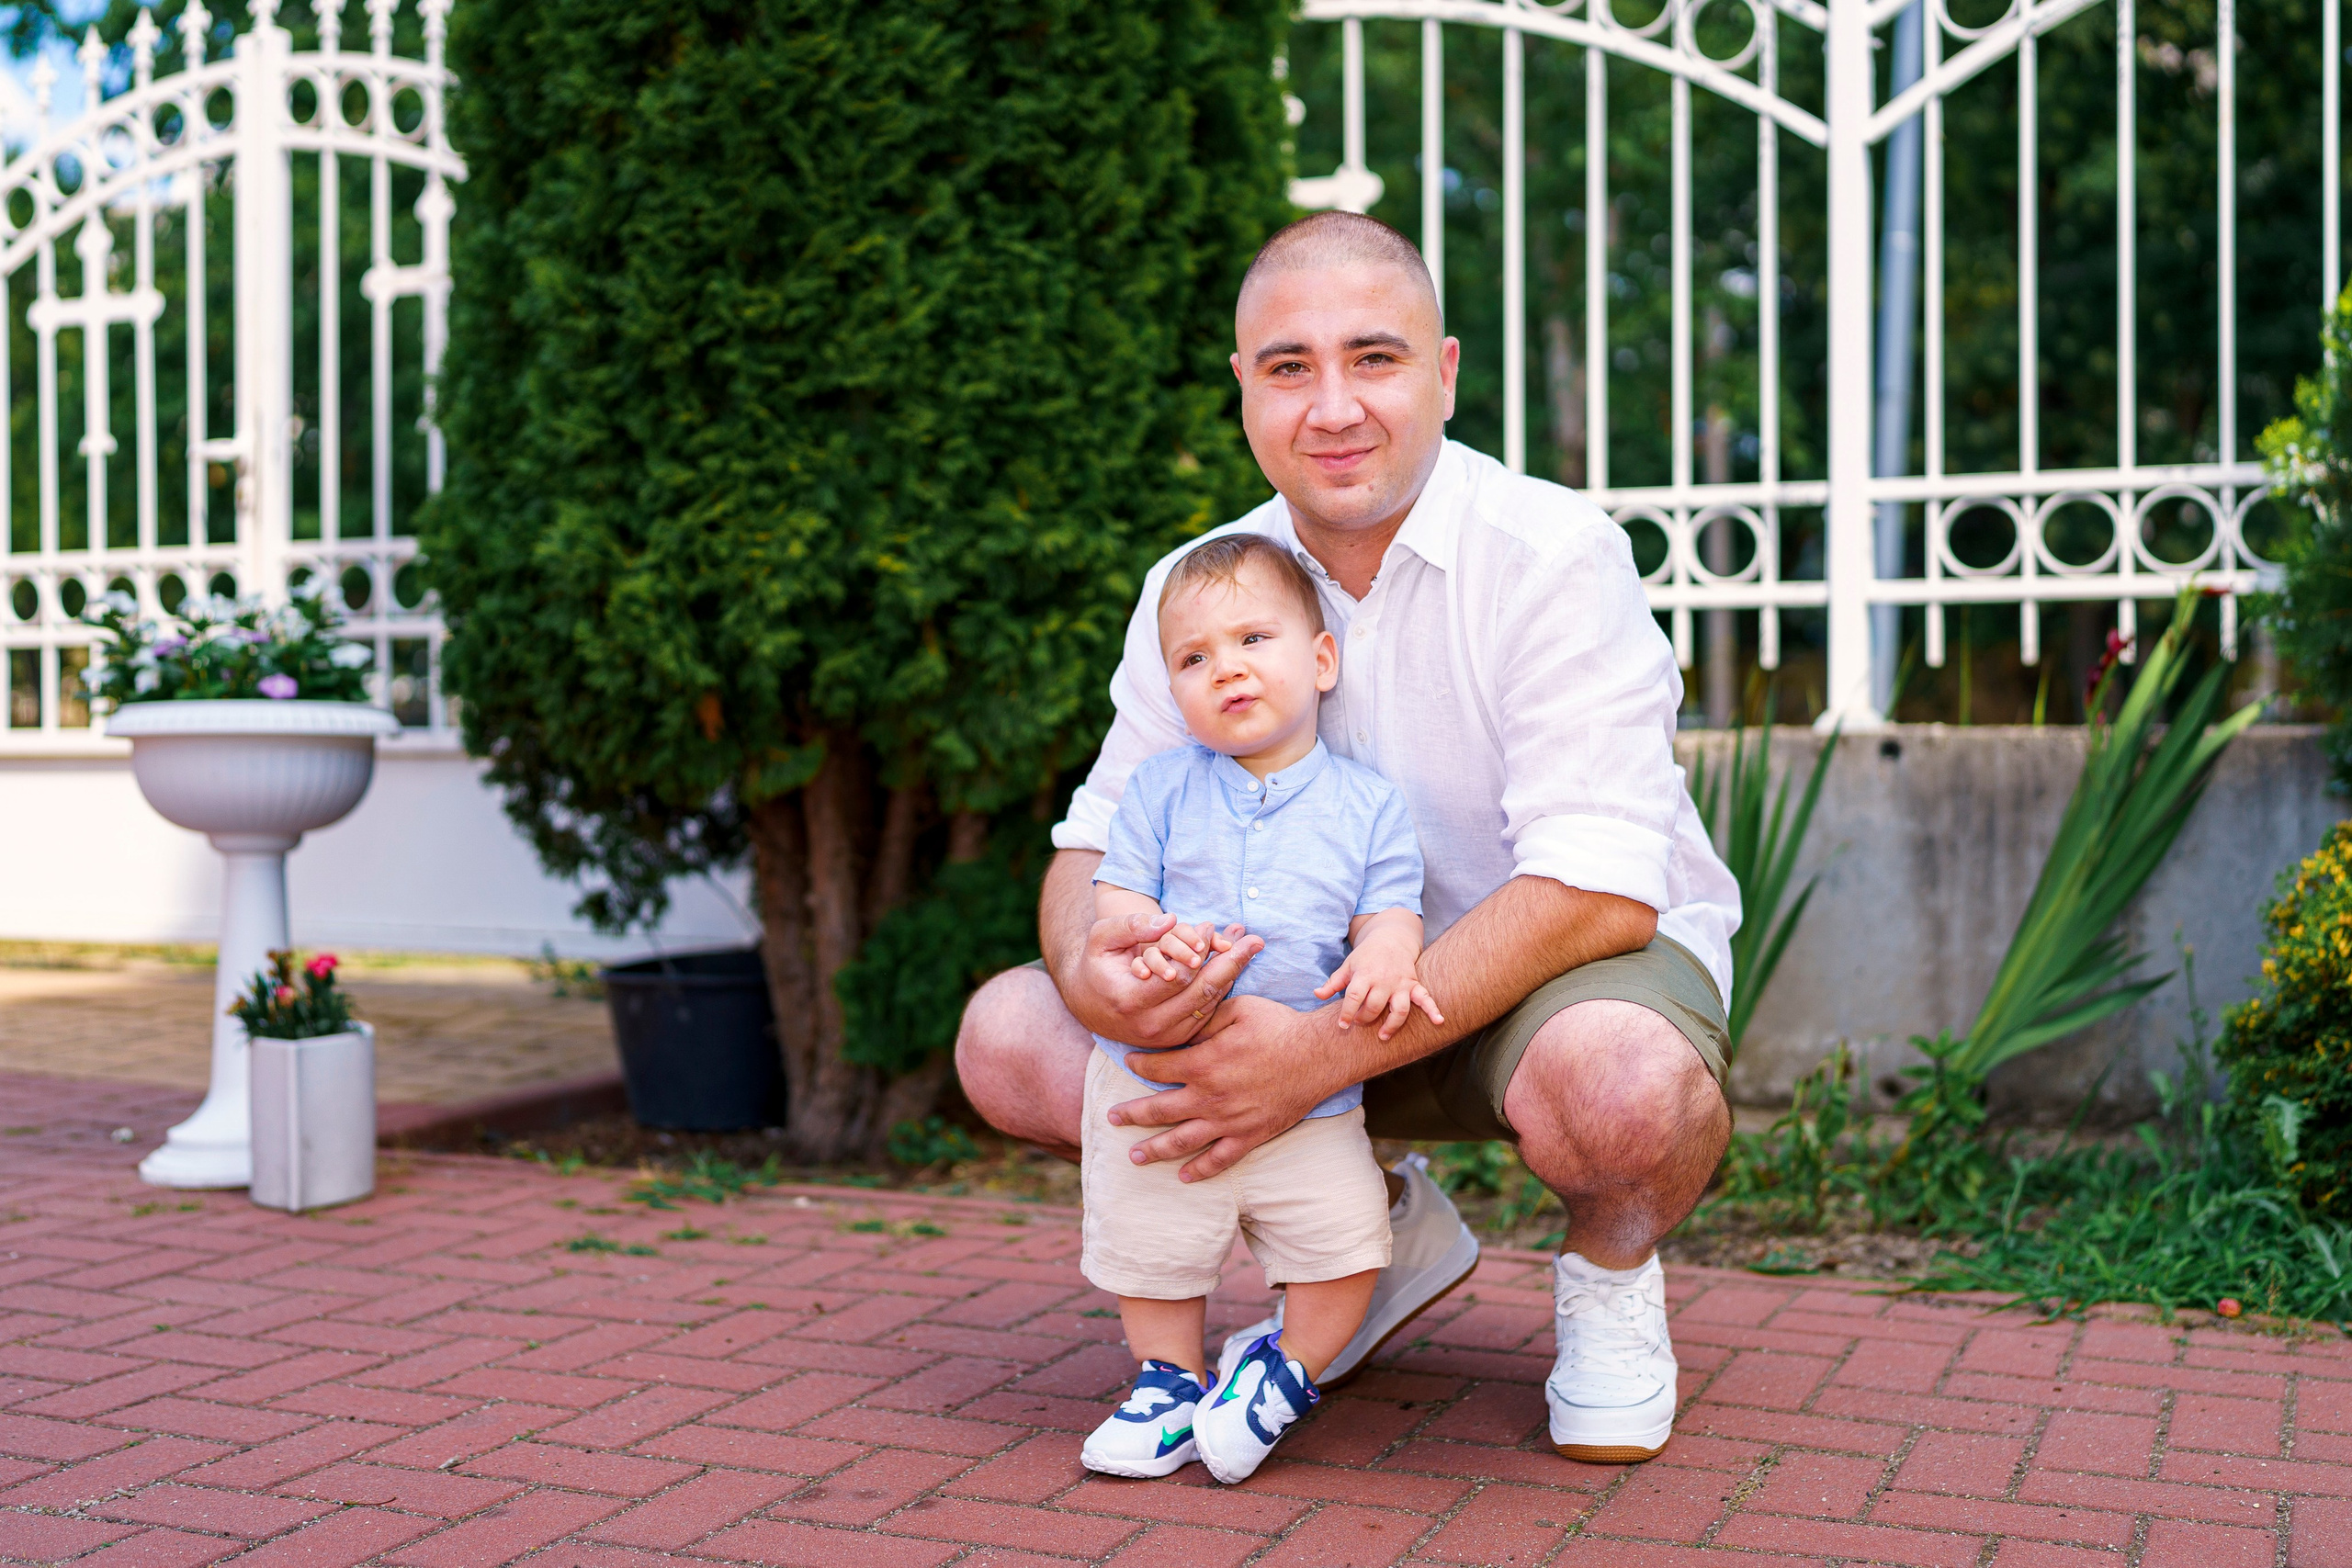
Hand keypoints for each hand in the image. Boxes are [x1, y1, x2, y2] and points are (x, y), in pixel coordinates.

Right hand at [1067, 910, 1262, 1050]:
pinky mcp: (1178, 1039)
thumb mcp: (1102, 938)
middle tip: (1253, 939)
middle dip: (1230, 962)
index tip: (1210, 925)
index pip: (1178, 977)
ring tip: (1248, 946)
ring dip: (1232, 973)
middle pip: (1202, 992)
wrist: (1088, 1005)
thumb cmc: (1096, 965)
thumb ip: (1132, 925)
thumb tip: (1169, 920)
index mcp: (1131, 1000)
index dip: (1198, 949)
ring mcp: (1166, 1036)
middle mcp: (1151, 1025)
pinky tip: (1234, 966)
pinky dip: (1222, 988)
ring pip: (1209, 1004)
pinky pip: (1207, 1013)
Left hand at [1107, 995, 1341, 1180]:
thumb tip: (1179, 1021)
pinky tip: (1184, 1177)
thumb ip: (1203, 1018)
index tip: (1128, 1062)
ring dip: (1155, 1150)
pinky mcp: (1250, 1136)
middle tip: (1112, 1119)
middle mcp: (1209, 1097)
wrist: (1319, 1055)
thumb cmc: (1279, 1026)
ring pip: (1182, 1141)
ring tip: (1135, 1156)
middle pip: (1158, 1110)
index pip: (1156, 1068)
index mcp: (1202, 1063)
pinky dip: (1200, 1170)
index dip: (1138, 1064)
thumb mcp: (1237, 1009)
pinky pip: (1220, 1159)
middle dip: (1131, 1115)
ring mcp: (1228, 1121)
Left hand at [1315, 935, 1444, 1040]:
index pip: (1354, 997)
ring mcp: (1400, 983)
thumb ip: (1333, 983)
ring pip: (1400, 1008)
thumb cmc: (1366, 956)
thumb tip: (1316, 994)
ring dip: (1392, 1025)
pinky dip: (1433, 1010)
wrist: (1391, 938)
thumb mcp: (1348, 965)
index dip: (1347, 1013)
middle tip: (1360, 1023)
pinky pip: (1425, 998)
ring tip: (1383, 1036)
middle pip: (1375, 1006)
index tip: (1342, 1025)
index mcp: (1365, 975)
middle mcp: (1384, 980)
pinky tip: (1440, 1022)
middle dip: (1365, 1019)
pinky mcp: (1414, 985)